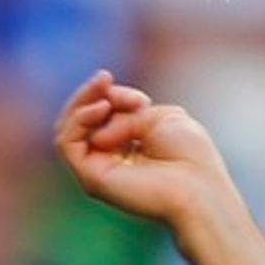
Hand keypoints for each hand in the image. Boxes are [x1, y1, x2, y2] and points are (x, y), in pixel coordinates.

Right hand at [54, 71, 240, 233]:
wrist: (197, 187)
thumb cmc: (189, 154)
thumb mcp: (157, 116)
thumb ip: (124, 110)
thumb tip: (98, 117)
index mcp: (131, 146)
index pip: (104, 114)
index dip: (114, 96)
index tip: (141, 99)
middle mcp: (112, 159)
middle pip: (81, 120)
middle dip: (91, 94)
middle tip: (104, 78)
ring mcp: (99, 169)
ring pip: (68, 130)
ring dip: (81, 103)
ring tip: (105, 97)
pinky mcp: (90, 179)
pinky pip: (67, 143)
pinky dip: (79, 120)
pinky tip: (102, 110)